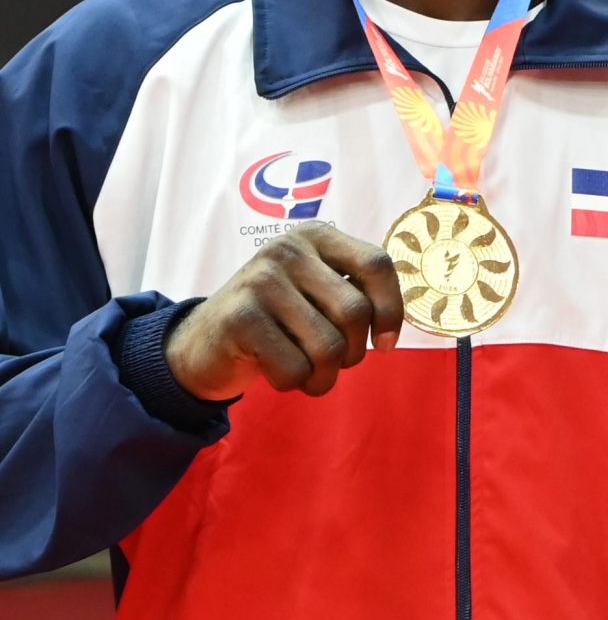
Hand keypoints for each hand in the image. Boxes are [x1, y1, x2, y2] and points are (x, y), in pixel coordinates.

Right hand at [165, 224, 402, 399]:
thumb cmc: (280, 321)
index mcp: (315, 237)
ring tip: (309, 374)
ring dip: (325, 376)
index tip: (384, 343)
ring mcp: (259, 280)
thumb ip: (357, 295)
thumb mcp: (318, 294)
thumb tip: (387, 331)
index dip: (391, 310)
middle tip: (335, 363)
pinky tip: (275, 372)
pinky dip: (294, 383)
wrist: (204, 343)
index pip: (377, 265)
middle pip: (355, 311)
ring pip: (328, 346)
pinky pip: (294, 368)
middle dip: (353, 352)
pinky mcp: (239, 318)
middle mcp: (287, 249)